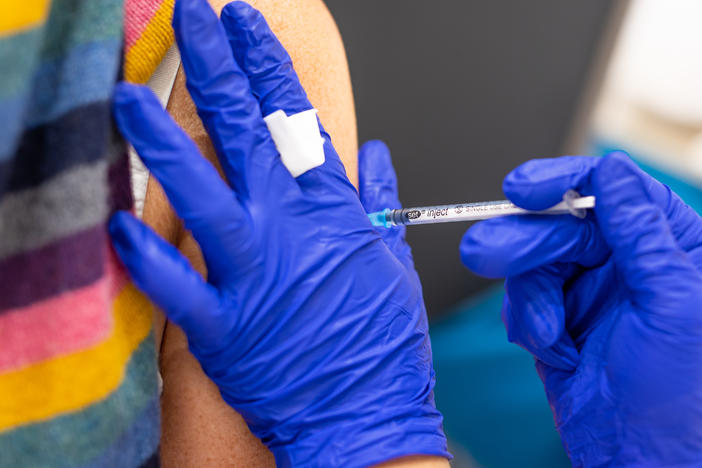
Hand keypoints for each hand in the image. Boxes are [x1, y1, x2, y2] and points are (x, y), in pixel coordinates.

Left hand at [109, 0, 447, 465]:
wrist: (369, 412)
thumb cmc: (381, 339)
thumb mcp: (393, 258)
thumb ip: (378, 200)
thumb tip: (376, 154)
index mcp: (330, 209)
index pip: (294, 116)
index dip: (266, 63)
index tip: (245, 24)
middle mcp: (287, 230)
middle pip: (245, 133)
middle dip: (217, 67)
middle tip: (193, 18)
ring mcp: (253, 275)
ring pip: (200, 195)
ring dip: (163, 143)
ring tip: (130, 96)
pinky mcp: (224, 326)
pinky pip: (177, 285)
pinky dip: (147, 256)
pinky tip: (118, 223)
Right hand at [460, 152, 701, 466]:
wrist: (637, 461)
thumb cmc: (681, 400)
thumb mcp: (672, 305)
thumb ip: (642, 233)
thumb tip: (614, 172)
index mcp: (671, 248)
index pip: (613, 189)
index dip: (564, 181)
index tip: (522, 190)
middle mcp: (628, 263)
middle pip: (562, 225)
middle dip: (524, 243)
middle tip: (483, 253)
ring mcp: (590, 290)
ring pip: (534, 262)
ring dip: (530, 299)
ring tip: (545, 334)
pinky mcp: (559, 317)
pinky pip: (523, 298)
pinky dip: (528, 322)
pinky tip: (552, 348)